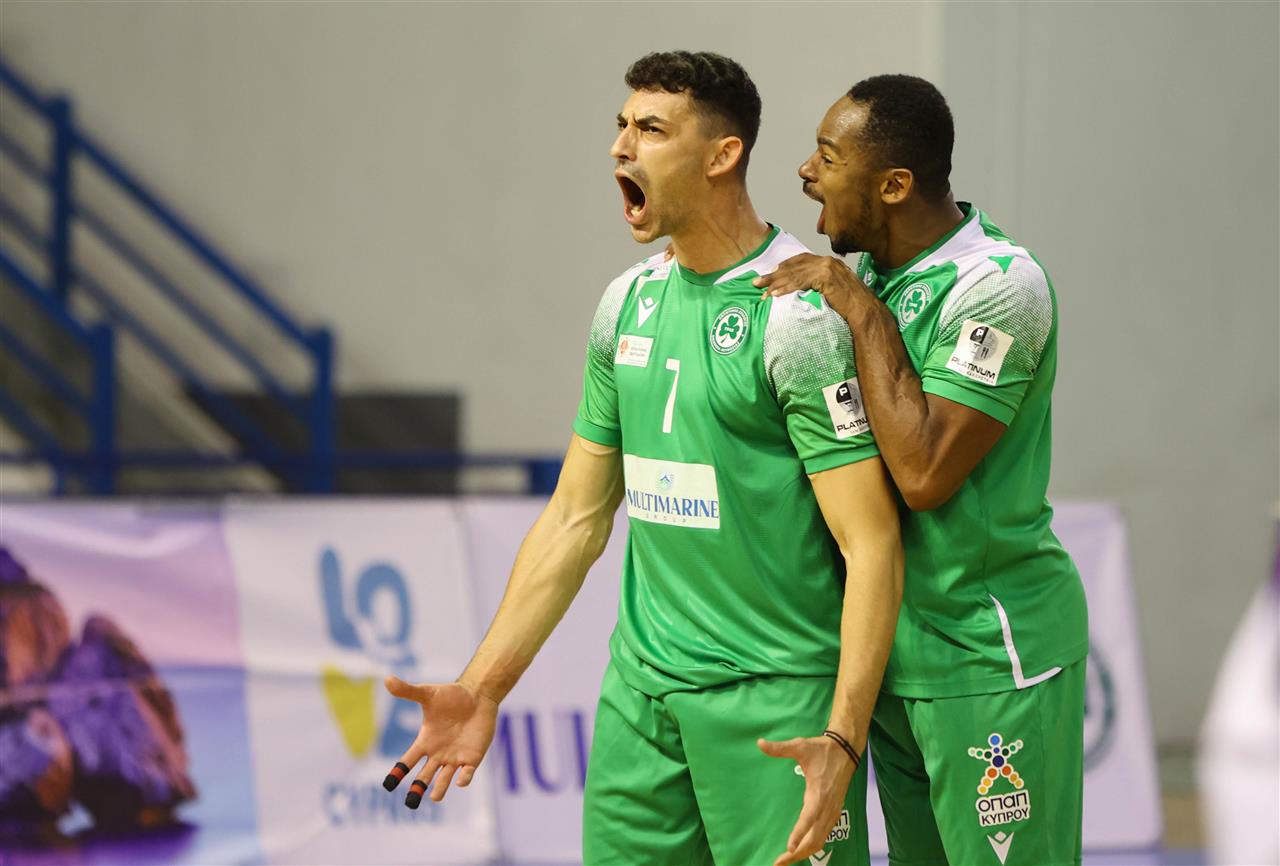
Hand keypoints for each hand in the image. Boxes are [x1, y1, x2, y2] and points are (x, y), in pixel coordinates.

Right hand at [382, 675, 498, 806]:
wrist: (478, 695)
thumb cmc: (451, 696)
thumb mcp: (428, 693)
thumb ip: (408, 691)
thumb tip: (387, 679)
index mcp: (425, 741)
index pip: (408, 761)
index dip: (398, 772)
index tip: (388, 785)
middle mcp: (438, 753)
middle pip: (424, 776)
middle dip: (417, 790)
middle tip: (411, 804)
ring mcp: (455, 757)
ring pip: (444, 778)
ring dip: (440, 788)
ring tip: (434, 797)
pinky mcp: (472, 758)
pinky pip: (467, 772)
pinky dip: (464, 778)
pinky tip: (461, 780)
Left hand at [752, 253, 870, 320]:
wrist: (865, 311)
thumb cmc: (850, 306)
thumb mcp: (833, 292)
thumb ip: (819, 286)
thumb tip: (803, 293)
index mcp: (829, 262)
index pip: (801, 260)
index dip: (784, 266)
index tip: (771, 273)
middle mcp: (827, 261)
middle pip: (794, 266)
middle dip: (773, 275)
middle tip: (757, 282)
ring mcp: (827, 267)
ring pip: (795, 274)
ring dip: (775, 283)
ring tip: (762, 291)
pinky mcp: (826, 277)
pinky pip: (800, 282)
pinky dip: (785, 288)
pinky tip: (774, 294)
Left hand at [758, 734, 858, 865]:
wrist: (846, 750)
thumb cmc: (821, 749)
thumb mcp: (800, 745)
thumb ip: (780, 748)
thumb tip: (760, 743)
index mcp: (819, 792)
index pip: (809, 817)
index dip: (800, 833)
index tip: (789, 847)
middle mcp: (828, 806)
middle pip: (815, 838)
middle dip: (798, 853)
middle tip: (779, 862)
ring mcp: (832, 811)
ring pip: (821, 840)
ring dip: (805, 853)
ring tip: (786, 860)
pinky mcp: (834, 812)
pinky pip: (824, 835)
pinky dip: (813, 846)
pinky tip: (801, 851)